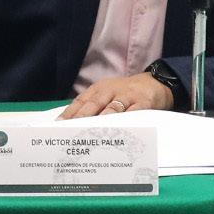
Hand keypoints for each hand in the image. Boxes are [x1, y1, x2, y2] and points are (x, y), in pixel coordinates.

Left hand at [57, 72, 172, 118]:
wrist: (154, 83)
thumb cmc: (125, 93)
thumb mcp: (107, 95)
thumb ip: (93, 107)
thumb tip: (73, 125)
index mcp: (98, 89)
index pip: (81, 101)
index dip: (69, 113)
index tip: (58, 125)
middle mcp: (110, 91)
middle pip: (93, 104)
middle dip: (81, 117)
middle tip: (71, 129)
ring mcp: (126, 96)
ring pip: (112, 108)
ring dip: (102, 120)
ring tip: (92, 131)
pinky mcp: (143, 102)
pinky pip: (134, 112)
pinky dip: (126, 121)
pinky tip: (120, 129)